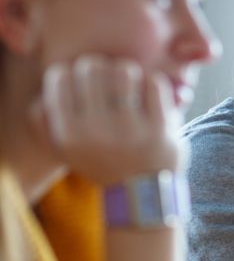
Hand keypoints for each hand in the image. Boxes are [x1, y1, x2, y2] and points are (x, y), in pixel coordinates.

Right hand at [36, 56, 181, 185]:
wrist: (141, 194)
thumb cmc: (101, 162)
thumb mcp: (64, 149)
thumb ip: (45, 121)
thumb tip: (46, 88)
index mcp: (69, 134)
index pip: (60, 76)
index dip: (70, 70)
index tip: (80, 79)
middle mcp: (98, 130)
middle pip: (91, 67)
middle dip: (98, 66)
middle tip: (105, 78)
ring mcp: (132, 129)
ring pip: (124, 71)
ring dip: (126, 71)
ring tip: (127, 82)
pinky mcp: (161, 128)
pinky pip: (155, 83)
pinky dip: (151, 81)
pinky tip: (147, 91)